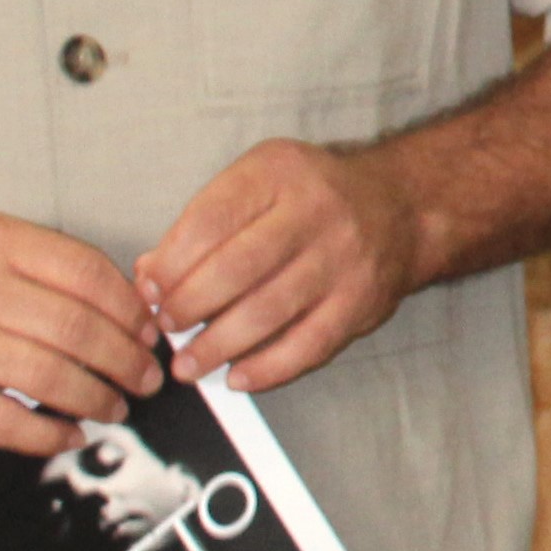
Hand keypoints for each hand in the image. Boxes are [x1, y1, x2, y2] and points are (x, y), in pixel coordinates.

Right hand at [0, 213, 160, 452]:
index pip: (86, 271)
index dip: (129, 307)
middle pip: (77, 327)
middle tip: (147, 376)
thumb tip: (125, 304)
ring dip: (98, 396)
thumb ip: (42, 267)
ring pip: (51, 374)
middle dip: (126, 358)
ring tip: (118, 405)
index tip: (149, 331)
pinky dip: (49, 433)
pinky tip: (71, 433)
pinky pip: (9, 421)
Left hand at [136, 139, 428, 395]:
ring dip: (219, 345)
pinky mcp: (361, 301)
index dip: (171, 264)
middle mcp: (316, 210)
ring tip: (188, 364)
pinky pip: (309, 344)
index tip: (149, 292)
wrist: (401, 206)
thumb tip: (150, 277)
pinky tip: (238, 377)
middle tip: (166, 328)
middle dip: (189, 306)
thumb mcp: (258, 182)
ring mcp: (343, 258)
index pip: (210, 220)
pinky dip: (268, 368)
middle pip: (237, 267)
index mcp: (278, 173)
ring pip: (269, 311)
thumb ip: (203, 223)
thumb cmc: (311, 198)